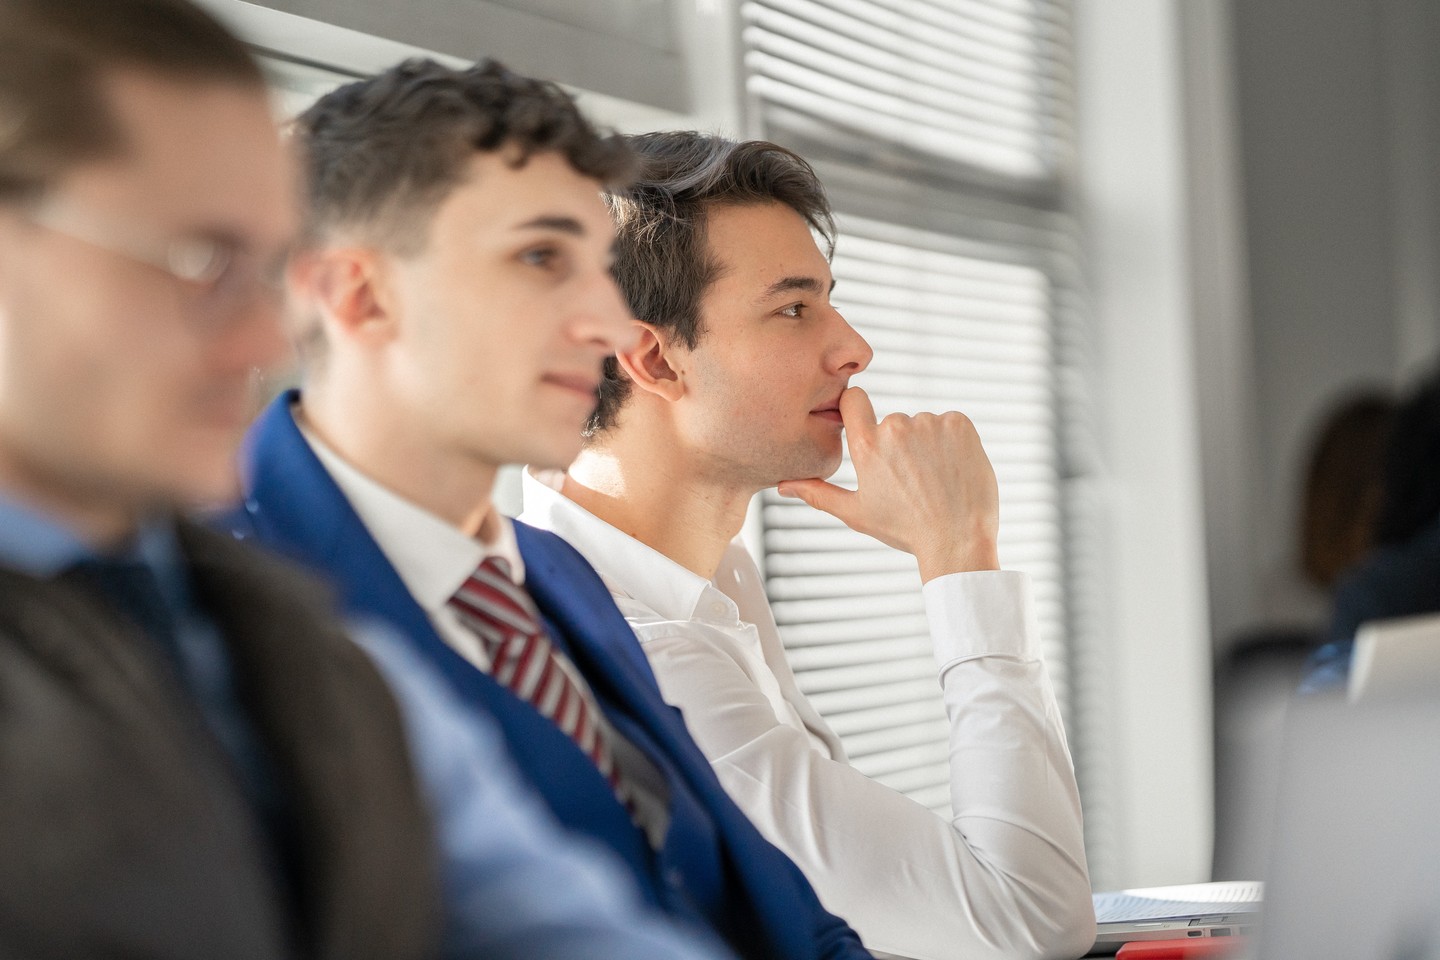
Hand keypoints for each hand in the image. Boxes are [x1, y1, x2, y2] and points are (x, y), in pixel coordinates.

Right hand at [777, 386, 999, 581]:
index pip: (853, 398)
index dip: (858, 409)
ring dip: (927, 444)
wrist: (958, 539)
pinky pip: (950, 423)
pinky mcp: (959, 424)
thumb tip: (782, 486)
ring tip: (934, 479)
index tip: (866, 426)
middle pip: (892, 421)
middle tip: (911, 480)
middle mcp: (895, 427)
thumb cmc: (906, 529)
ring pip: (922, 425)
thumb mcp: (856, 513)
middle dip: (899, 444)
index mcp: (866, 446)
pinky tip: (952, 469)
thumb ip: (818, 493)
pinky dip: (952, 442)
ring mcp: (929, 423)